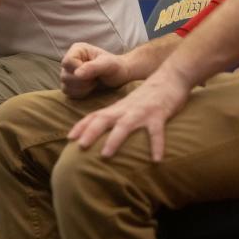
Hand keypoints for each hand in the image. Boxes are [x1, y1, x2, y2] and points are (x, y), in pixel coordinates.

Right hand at [60, 42, 130, 98]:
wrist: (121, 76)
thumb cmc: (116, 67)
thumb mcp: (108, 64)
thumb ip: (93, 67)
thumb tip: (77, 74)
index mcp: (77, 50)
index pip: (67, 62)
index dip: (78, 70)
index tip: (93, 73)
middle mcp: (71, 60)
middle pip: (64, 75)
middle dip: (82, 81)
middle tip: (95, 79)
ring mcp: (69, 72)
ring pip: (64, 84)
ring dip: (81, 88)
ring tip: (94, 83)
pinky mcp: (71, 84)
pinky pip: (67, 92)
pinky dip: (79, 93)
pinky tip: (90, 89)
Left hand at [67, 69, 190, 160]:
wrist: (170, 78)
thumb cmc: (147, 97)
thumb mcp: (127, 107)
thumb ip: (115, 117)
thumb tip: (101, 134)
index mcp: (117, 108)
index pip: (94, 116)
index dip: (81, 126)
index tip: (69, 138)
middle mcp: (125, 110)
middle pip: (103, 119)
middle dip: (90, 132)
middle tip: (79, 147)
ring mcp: (141, 112)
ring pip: (124, 126)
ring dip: (113, 140)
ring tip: (105, 155)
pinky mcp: (159, 115)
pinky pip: (156, 132)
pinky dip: (156, 146)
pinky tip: (156, 160)